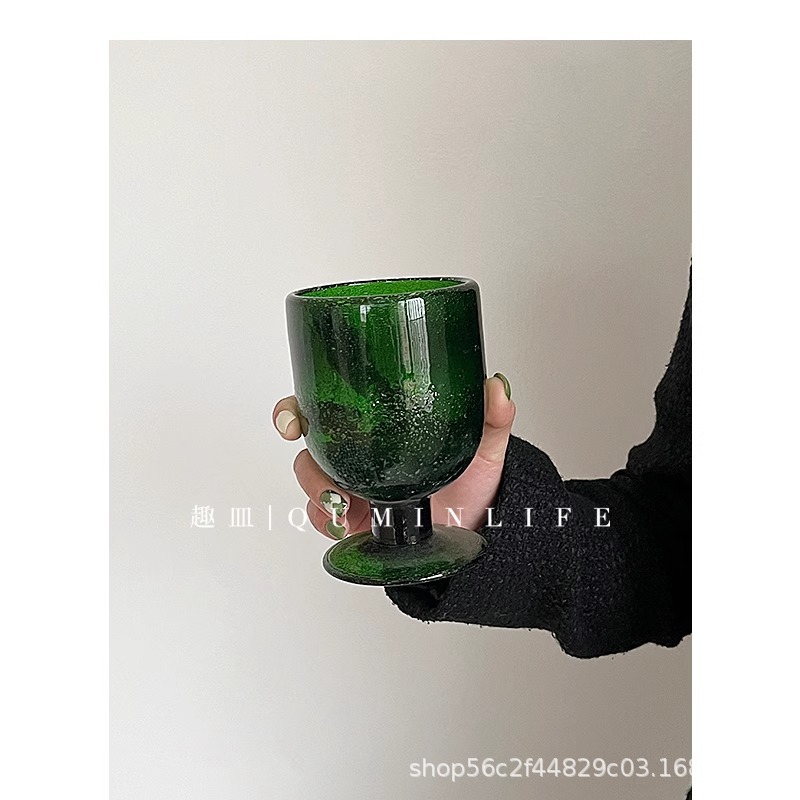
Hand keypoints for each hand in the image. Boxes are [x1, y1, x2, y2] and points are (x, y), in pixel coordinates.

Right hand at [273, 374, 515, 538]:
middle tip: (324, 473)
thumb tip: (497, 387)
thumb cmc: (471, 480)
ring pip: (312, 483)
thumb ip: (491, 418)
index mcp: (375, 427)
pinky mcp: (354, 520)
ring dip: (318, 493)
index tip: (291, 419)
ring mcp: (352, 487)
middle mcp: (356, 453)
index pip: (323, 407)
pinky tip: (347, 523)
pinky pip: (324, 519)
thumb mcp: (483, 445)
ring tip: (344, 504)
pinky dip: (328, 521)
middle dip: (304, 460)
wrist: (476, 527)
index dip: (295, 410)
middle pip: (308, 447)